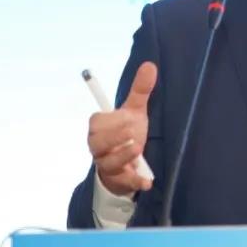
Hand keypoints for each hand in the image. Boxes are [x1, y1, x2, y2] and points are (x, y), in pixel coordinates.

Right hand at [87, 61, 155, 196]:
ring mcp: (107, 164)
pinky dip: (135, 181)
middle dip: (114, 137)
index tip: (129, 116)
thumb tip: (150, 64)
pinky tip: (148, 181)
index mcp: (100, 128)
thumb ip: (140, 91)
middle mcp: (99, 147)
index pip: (97, 122)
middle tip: (133, 132)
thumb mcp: (135, 111)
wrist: (127, 164)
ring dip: (122, 156)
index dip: (111, 121)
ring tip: (138, 149)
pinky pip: (123, 182)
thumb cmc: (127, 134)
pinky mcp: (118, 180)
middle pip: (96, 143)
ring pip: (107, 162)